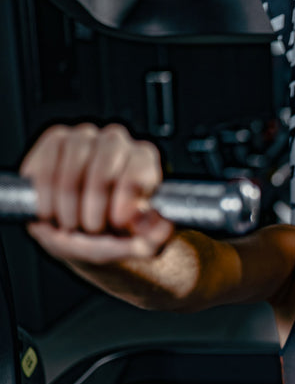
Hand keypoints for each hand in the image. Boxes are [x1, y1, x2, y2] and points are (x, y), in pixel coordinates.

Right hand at [20, 123, 173, 263]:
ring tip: (72, 224)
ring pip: (73, 166)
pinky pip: (46, 165)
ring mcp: (84, 138)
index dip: (127, 196)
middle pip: (105, 166)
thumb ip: (150, 239)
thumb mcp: (137, 245)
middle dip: (95, 203)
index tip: (118, 220)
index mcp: (144, 161)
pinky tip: (50, 211)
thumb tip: (158, 226)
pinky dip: (45, 195)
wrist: (83, 235)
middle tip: (92, 228)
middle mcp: (117, 143)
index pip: (138, 169)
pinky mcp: (55, 141)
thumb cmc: (115, 234)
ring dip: (68, 202)